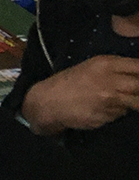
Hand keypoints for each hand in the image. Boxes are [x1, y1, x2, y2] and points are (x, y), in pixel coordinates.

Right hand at [20, 55, 138, 134]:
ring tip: (118, 100)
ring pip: (135, 102)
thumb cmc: (70, 81)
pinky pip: (122, 114)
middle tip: (132, 92)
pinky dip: (118, 112)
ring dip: (132, 103)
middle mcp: (110, 80)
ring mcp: (109, 99)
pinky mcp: (107, 115)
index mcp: (106, 64)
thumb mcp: (92, 67)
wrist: (49, 101)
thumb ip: (116, 70)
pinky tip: (105, 108)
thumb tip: (138, 77)